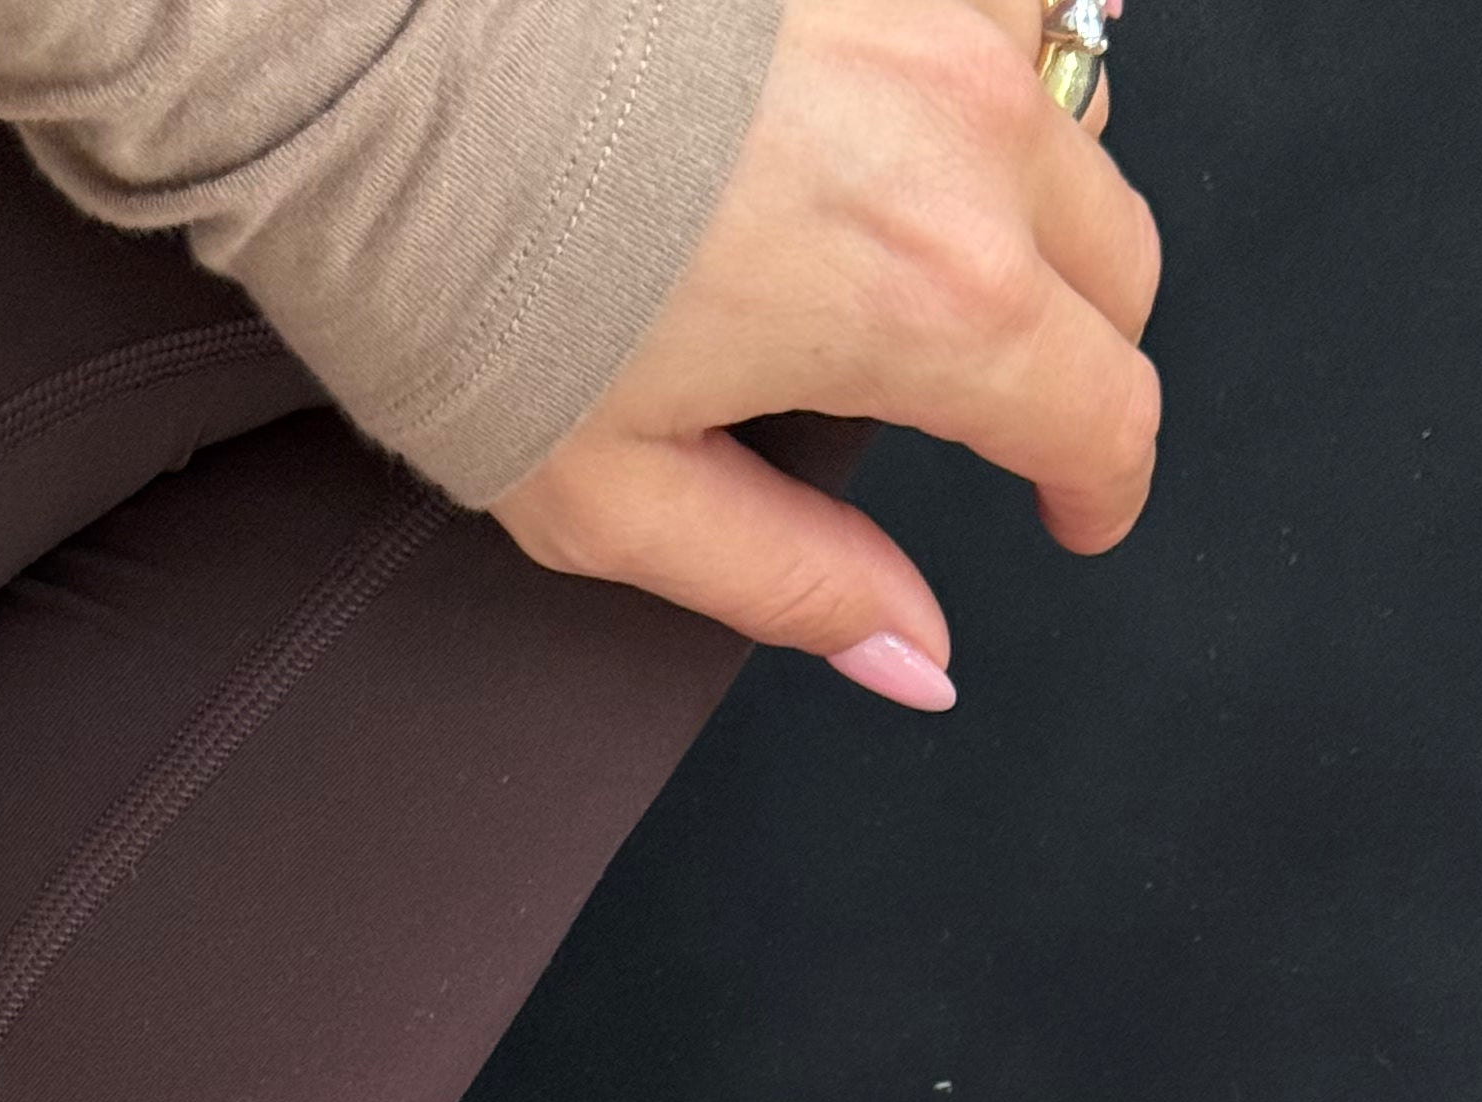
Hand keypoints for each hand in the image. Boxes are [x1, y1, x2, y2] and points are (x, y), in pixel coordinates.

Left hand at [492, 0, 1160, 701]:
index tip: (1068, 510)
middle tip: (996, 402)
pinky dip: (977, 63)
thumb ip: (791, 578)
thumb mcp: (616, 496)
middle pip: (1117, 258)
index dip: (1096, 486)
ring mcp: (926, 4)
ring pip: (1068, 113)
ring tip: (924, 244)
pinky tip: (896, 108)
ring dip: (1028, 192)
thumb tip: (910, 656)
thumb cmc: (458, 259)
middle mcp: (966, 131)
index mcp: (931, 296)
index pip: (1101, 410)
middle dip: (1076, 349)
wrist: (364, 42)